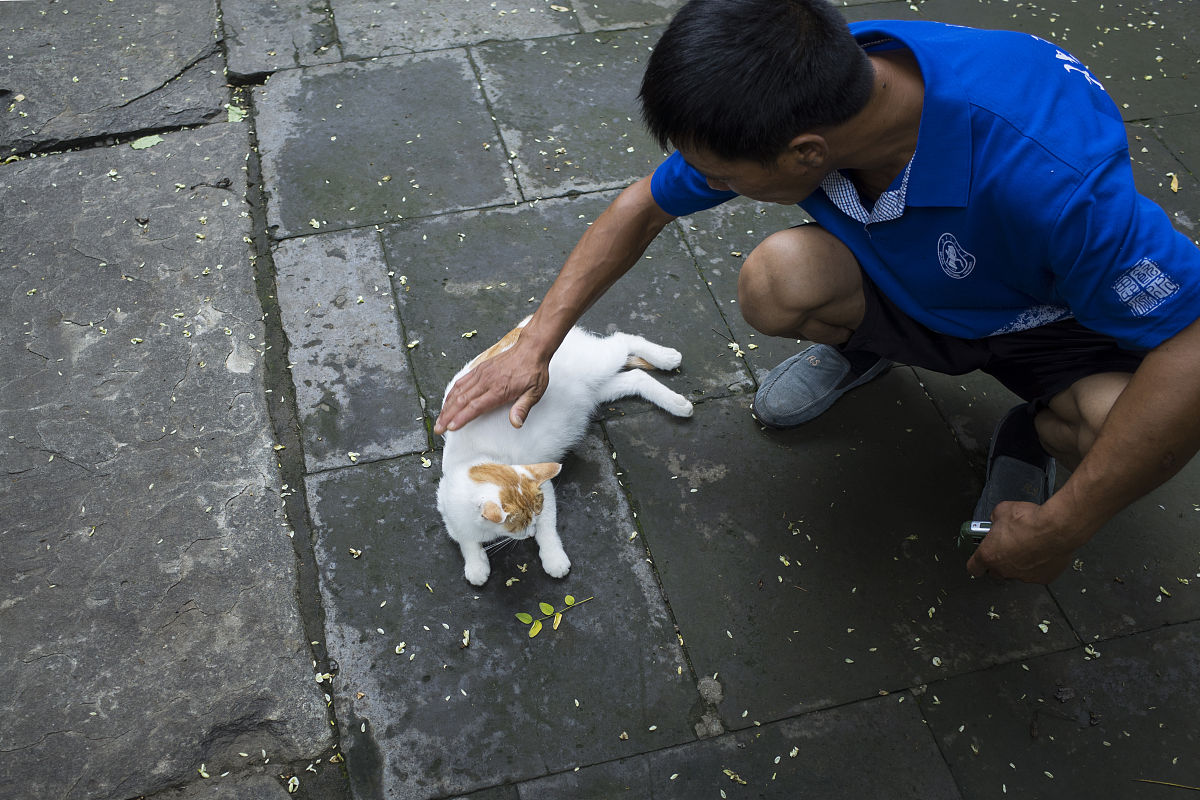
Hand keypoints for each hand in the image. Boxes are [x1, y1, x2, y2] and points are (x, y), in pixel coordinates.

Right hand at [433, 343, 548, 434]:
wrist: (531, 349)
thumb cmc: (533, 372)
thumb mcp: (534, 392)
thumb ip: (523, 408)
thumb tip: (516, 423)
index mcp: (499, 389)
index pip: (475, 406)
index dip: (461, 418)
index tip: (450, 427)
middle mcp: (487, 381)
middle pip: (462, 401)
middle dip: (448, 416)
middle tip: (438, 428)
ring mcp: (481, 374)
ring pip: (458, 391)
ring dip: (447, 406)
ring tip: (439, 418)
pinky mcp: (480, 369)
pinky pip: (462, 381)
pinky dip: (452, 392)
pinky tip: (447, 400)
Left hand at [966, 501, 1079, 583]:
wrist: (1057, 528)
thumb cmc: (1030, 521)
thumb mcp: (1002, 511)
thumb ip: (995, 519)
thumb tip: (997, 519)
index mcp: (989, 554)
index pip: (973, 567)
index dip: (975, 563)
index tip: (978, 559)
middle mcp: (1004, 569)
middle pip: (995, 572)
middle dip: (999, 561)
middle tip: (1006, 548)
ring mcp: (1024, 576)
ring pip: (1017, 573)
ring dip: (1019, 563)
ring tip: (1027, 547)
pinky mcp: (1043, 578)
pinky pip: (1037, 573)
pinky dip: (1038, 565)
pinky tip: (1042, 551)